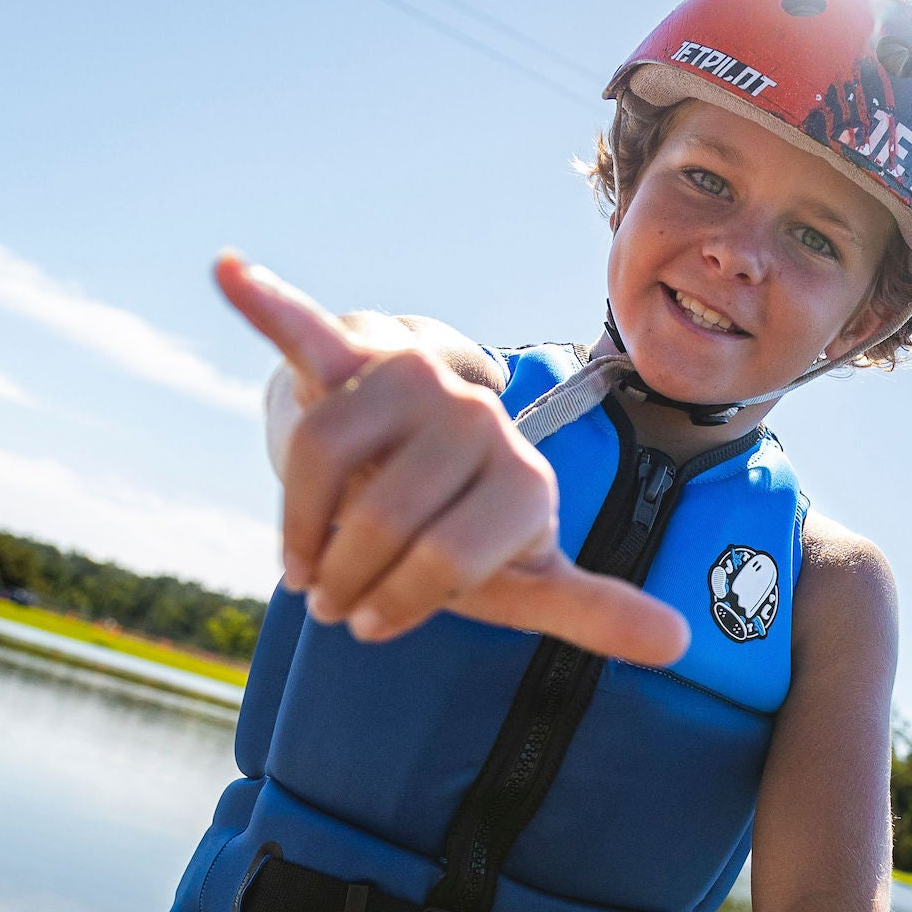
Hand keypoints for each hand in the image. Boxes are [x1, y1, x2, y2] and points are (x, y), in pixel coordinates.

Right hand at [215, 252, 689, 665]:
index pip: (442, 563)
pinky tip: (229, 268)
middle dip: (345, 579)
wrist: (438, 460)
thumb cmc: (469, 532)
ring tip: (301, 561)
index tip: (376, 624)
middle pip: (381, 518)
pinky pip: (310, 329)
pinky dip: (268, 302)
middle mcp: (480, 419)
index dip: (396, 606)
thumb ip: (590, 608)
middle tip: (332, 602)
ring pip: (322, 456)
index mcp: (524, 481)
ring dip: (298, 523)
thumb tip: (682, 643)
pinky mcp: (356, 359)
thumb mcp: (526, 577)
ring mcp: (418, 384)